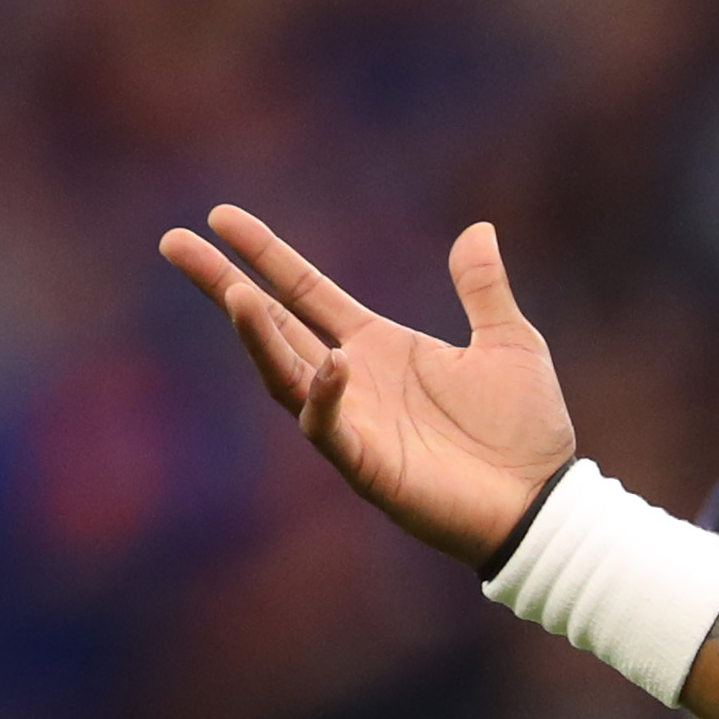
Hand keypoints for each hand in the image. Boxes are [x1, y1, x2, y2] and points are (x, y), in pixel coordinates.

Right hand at [155, 210, 577, 566]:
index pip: (304, 292)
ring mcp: (353, 422)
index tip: (220, 216)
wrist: (545, 502)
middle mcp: (352, 379)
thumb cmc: (525, 431)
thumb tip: (478, 228)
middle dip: (223, 285)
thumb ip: (483, 289)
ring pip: (286, 374)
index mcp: (378, 346)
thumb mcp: (510, 343)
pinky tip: (333, 362)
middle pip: (272, 326)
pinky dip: (325, 396)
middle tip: (173, 241)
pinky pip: (329, 429)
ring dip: (259, 337)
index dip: (265, 255)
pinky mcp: (368, 465)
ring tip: (235, 294)